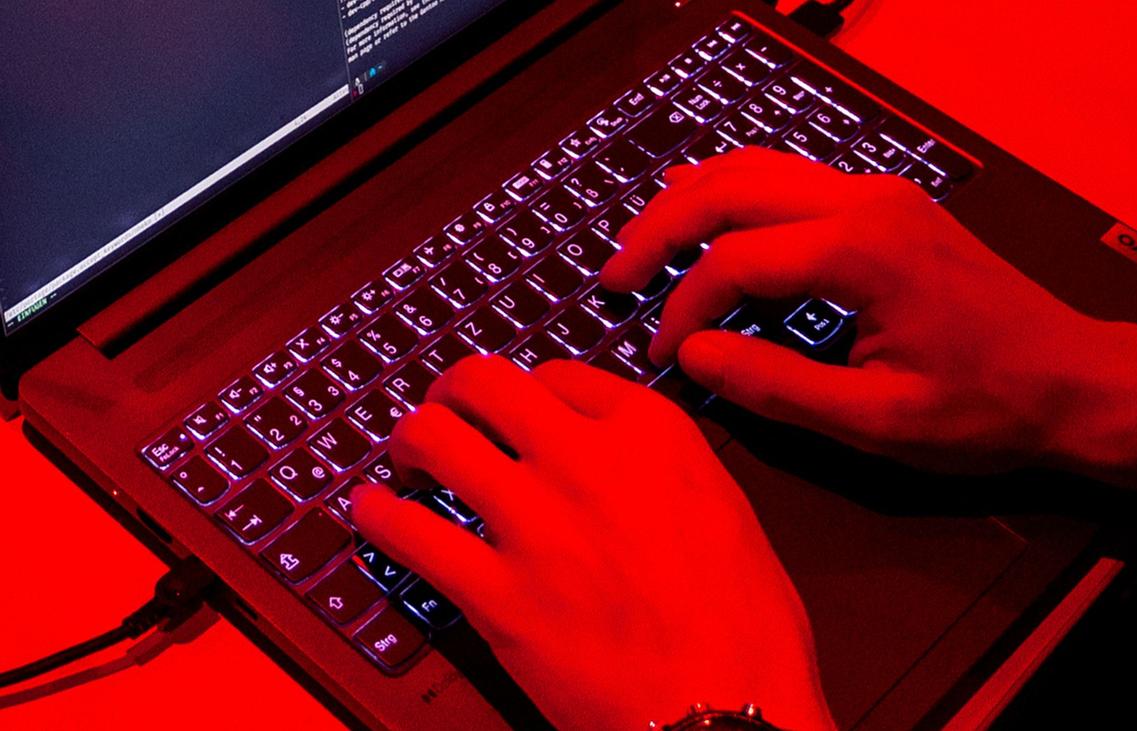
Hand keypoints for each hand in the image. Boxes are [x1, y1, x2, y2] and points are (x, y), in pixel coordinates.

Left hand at [352, 356, 835, 730]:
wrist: (726, 712)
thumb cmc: (747, 628)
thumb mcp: (725, 509)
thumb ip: (660, 466)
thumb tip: (613, 456)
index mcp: (651, 431)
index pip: (557, 375)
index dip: (525, 393)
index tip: (515, 413)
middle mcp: (585, 458)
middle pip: (482, 383)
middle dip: (452, 393)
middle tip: (443, 413)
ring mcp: (534, 523)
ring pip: (434, 439)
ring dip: (410, 443)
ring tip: (407, 462)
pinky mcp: (496, 594)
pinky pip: (408, 533)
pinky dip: (380, 516)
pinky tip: (376, 514)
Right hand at [603, 147, 1136, 486]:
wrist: (1075, 380)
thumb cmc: (986, 409)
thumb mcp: (875, 420)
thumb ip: (774, 387)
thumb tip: (692, 356)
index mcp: (861, 250)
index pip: (734, 260)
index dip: (683, 307)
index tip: (660, 355)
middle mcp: (865, 200)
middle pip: (731, 187)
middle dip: (662, 229)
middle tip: (615, 275)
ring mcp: (880, 193)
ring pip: (759, 167)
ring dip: (694, 200)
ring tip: (643, 242)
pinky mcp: (888, 204)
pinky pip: (792, 178)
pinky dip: (737, 194)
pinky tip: (710, 215)